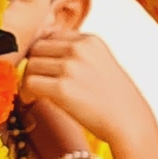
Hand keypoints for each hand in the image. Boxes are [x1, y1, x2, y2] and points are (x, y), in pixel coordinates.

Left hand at [17, 29, 150, 154]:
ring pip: (31, 65)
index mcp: (90, 39)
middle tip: (36, 82)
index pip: (52, 36)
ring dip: (29, 80)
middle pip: (37, 48)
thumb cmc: (115, 99)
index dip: (44, 54)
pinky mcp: (62, 88)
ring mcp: (70, 67)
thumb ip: (77, 55)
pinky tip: (33, 101)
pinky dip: (27, 93)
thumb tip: (41, 55)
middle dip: (34, 66)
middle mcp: (79, 48)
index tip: (44, 69)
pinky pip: (30, 83)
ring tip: (35, 94)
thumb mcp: (101, 63)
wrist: (130, 122)